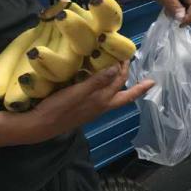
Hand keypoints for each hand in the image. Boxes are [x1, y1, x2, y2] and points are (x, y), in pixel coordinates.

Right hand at [34, 63, 153, 138]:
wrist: (41, 125)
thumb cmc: (59, 108)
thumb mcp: (78, 92)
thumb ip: (97, 81)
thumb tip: (117, 69)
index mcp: (103, 100)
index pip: (124, 87)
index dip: (135, 80)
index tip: (150, 76)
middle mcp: (102, 105)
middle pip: (122, 93)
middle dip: (130, 80)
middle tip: (131, 65)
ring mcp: (94, 109)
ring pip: (114, 95)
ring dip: (120, 83)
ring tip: (123, 73)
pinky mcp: (84, 109)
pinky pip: (102, 96)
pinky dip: (107, 87)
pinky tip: (101, 82)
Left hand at [145, 0, 190, 25]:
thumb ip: (174, 6)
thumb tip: (182, 19)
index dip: (190, 16)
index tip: (179, 23)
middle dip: (186, 17)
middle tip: (172, 18)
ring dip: (181, 17)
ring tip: (168, 11)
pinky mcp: (187, 3)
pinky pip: (187, 13)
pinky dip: (179, 15)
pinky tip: (170, 10)